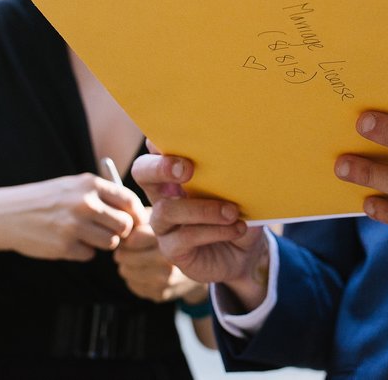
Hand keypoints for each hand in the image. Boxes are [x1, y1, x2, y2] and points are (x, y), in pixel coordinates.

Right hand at [0, 173, 146, 265]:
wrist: (6, 214)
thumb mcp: (74, 186)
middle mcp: (84, 203)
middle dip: (120, 231)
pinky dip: (83, 251)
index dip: (136, 214)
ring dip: (103, 243)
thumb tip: (138, 215)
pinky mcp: (64, 247)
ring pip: (111, 242)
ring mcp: (74, 226)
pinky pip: (90, 255)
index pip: (129, 201)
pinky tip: (68, 242)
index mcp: (89, 184)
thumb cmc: (47, 200)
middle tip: (107, 230)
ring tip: (86, 235)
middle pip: (125, 225)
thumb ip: (103, 195)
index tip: (133, 221)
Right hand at [132, 141, 268, 310]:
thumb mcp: (240, 189)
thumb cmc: (240, 211)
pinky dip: (214, 231)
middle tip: (187, 169)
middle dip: (160, 167)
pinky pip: (184, 238)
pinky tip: (236, 228)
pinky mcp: (171, 249)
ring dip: (203, 209)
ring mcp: (164, 223)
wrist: (246, 251)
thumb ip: (231, 172)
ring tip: (232, 212)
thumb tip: (238, 156)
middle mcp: (163, 194)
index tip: (177, 136)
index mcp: (176, 172)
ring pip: (166, 210)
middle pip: (142, 172)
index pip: (156, 148)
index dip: (158, 139)